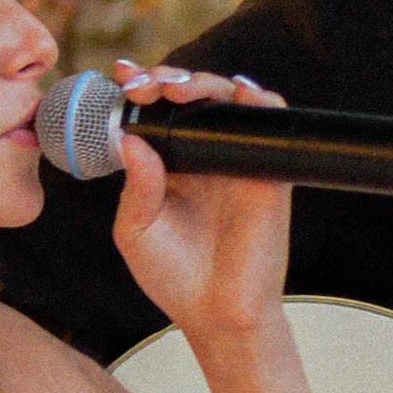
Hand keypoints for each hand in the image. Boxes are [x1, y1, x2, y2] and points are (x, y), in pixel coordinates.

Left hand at [109, 64, 292, 350]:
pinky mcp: (268, 171)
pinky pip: (269, 124)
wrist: (218, 315)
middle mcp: (203, 156)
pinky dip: (259, 100)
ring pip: (227, 101)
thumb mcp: (136, 230)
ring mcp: (237, 160)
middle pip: (192, 97)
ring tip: (175, 89)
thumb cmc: (173, 277)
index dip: (143, 87)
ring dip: (203, 83)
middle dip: (167, 79)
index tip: (122, 76)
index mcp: (169, 165)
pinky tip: (238, 92)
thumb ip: (136, 186)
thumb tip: (130, 140)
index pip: (157, 112)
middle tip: (144, 85)